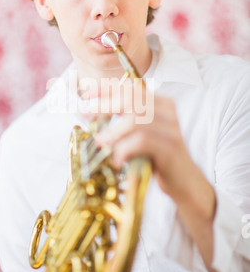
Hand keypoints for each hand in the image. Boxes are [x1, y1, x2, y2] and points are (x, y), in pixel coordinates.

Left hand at [90, 80, 218, 271]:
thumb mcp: (140, 135)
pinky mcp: (170, 148)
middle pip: (132, 99)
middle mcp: (168, 112)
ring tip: (101, 143)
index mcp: (161, 104)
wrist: (184, 182)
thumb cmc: (157, 158)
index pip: (131, 88)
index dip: (107, 89)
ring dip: (113, 132)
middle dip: (105, 105)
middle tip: (86, 114)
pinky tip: (118, 161)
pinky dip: (124, 149)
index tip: (86, 93)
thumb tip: (90, 112)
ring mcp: (171, 129)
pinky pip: (142, 141)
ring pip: (135, 120)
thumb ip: (123, 121)